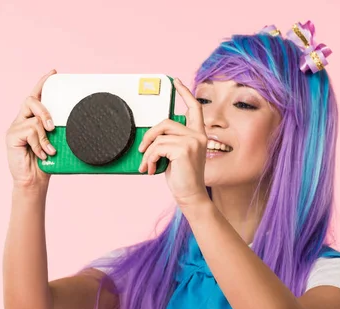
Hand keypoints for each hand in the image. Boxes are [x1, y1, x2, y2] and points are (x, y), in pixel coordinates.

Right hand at [5, 69, 57, 190]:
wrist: (33, 181)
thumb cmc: (45, 163)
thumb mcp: (55, 143)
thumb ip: (57, 131)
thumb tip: (76, 121)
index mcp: (32, 119)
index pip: (36, 96)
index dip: (42, 83)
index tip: (53, 73)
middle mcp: (21, 120)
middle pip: (31, 100)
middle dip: (45, 110)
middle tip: (53, 126)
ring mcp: (15, 128)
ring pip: (34, 119)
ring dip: (45, 136)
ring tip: (49, 149)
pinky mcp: (11, 136)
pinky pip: (30, 132)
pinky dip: (39, 144)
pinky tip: (41, 154)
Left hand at [138, 78, 209, 206]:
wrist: (190, 196)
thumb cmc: (182, 178)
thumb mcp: (175, 156)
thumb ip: (169, 142)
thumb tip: (151, 138)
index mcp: (198, 134)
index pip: (194, 108)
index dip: (185, 93)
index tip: (176, 82)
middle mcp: (198, 135)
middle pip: (165, 122)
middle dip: (149, 135)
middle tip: (142, 150)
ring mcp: (193, 141)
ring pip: (159, 137)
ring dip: (148, 152)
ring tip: (147, 165)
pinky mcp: (184, 149)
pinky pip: (157, 147)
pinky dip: (149, 158)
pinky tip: (151, 169)